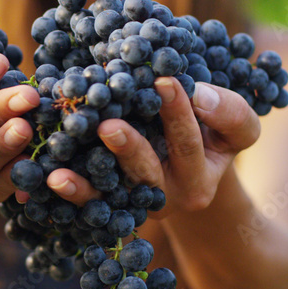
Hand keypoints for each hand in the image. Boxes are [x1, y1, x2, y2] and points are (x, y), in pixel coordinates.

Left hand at [37, 78, 260, 215]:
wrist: (190, 166)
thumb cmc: (214, 137)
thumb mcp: (236, 128)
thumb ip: (230, 113)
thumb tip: (200, 94)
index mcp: (199, 181)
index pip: (189, 145)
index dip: (178, 114)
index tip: (164, 82)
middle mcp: (164, 199)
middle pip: (146, 174)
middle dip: (129, 148)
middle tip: (109, 125)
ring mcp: (133, 206)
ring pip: (110, 195)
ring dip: (85, 184)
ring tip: (61, 172)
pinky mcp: (108, 207)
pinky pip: (87, 204)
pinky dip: (70, 192)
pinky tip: (51, 178)